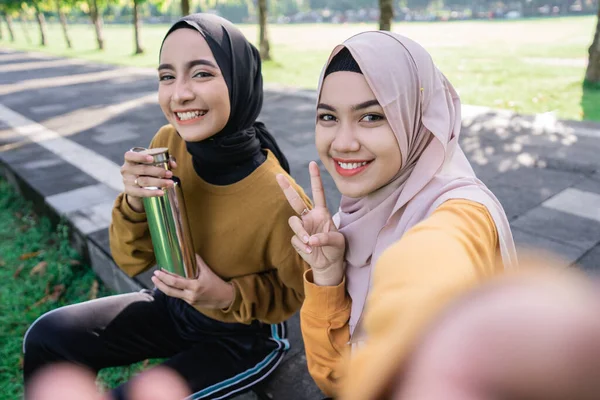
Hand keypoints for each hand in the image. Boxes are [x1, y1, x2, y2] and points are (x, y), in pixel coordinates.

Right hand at [120, 150, 177, 211]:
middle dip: (158, 171)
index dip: (141, 157)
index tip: (152, 159)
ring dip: (159, 182)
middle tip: (170, 174)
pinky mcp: (129, 191)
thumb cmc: (146, 170)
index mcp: (129, 160)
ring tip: (170, 183)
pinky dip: (153, 193)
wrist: (136, 186)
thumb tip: (173, 164)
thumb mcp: (152, 163)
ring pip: (144, 181)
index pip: (130, 156)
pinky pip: (142, 192)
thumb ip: (164, 160)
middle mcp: (126, 169)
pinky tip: (161, 192)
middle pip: (143, 169)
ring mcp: (127, 181)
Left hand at [151, 254, 234, 308]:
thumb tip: (189, 252)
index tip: (158, 270)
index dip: (165, 277)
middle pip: (170, 290)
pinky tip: (167, 285)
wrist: (225, 298)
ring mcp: (189, 300)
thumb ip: (197, 262)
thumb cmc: (217, 283)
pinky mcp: (190, 303)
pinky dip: (171, 290)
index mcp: (194, 286)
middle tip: (154, 276)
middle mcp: (190, 295)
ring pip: (172, 295)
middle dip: (160, 283)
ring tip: (156, 281)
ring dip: (163, 288)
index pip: (175, 281)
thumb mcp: (208, 271)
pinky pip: (178, 296)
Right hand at [276, 161, 344, 285]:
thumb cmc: (336, 248)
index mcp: (322, 212)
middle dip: (287, 188)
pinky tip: (311, 252)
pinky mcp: (297, 239)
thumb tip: (310, 240)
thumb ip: (325, 238)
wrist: (329, 263)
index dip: (315, 178)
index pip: (318, 192)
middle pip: (295, 200)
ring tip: (309, 242)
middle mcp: (310, 217)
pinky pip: (296, 239)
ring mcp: (302, 228)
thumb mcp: (337, 241)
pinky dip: (303, 246)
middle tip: (278, 176)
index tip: (313, 163)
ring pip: (293, 222)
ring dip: (301, 231)